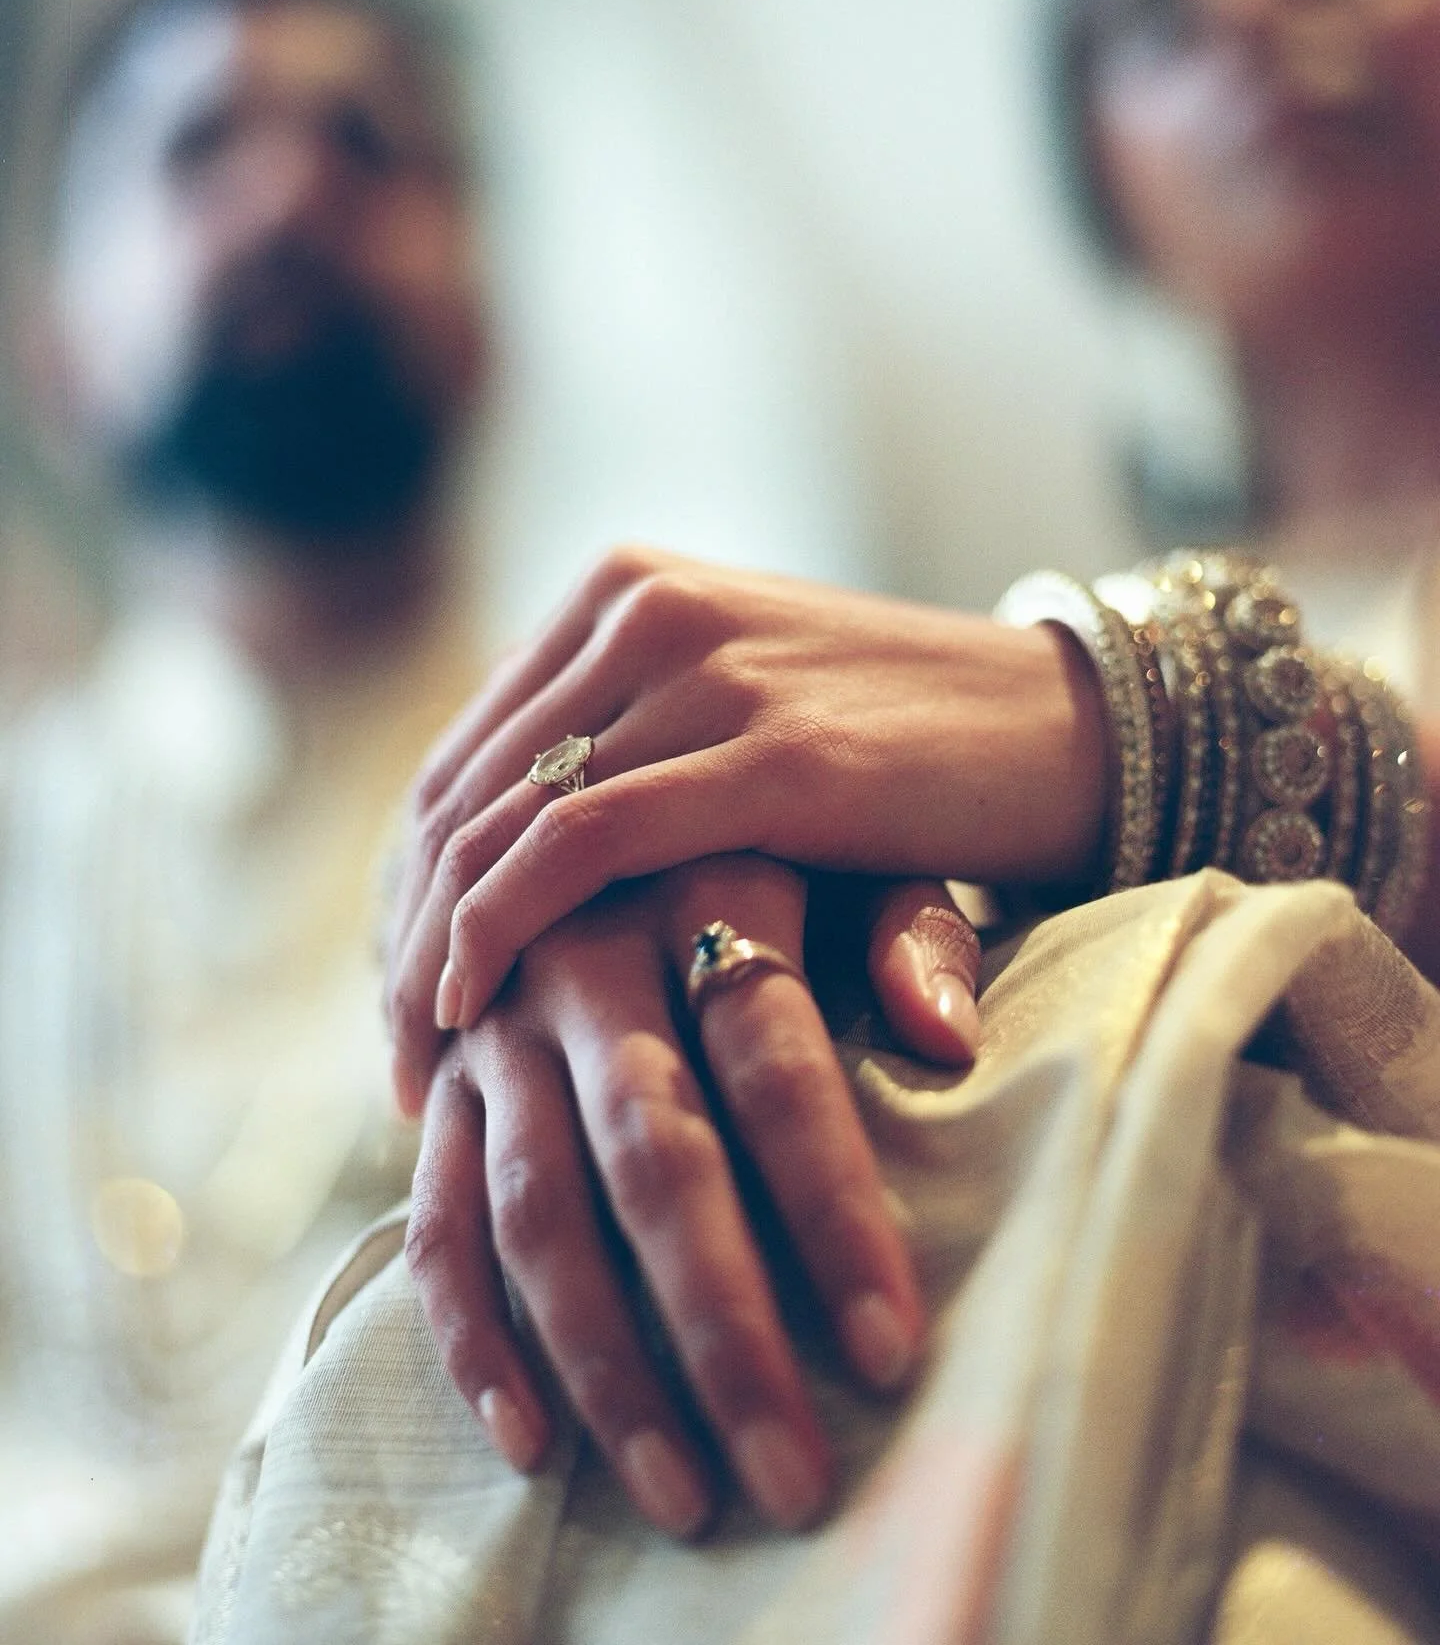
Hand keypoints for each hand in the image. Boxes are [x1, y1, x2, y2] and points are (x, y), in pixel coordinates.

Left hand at [386, 548, 1104, 1110]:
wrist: (1071, 729)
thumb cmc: (899, 752)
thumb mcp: (740, 726)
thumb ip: (623, 754)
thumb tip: (508, 850)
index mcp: (624, 591)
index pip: (465, 750)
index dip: (411, 877)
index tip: (401, 984)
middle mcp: (645, 607)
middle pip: (462, 791)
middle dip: (407, 932)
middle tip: (394, 1049)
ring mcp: (706, 669)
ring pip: (500, 820)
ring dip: (435, 951)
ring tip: (417, 1057)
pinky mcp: (768, 752)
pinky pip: (579, 842)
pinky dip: (501, 928)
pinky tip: (471, 1007)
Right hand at [405, 853, 979, 1536]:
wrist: (575, 801)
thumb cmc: (761, 852)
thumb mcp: (846, 853)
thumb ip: (909, 932)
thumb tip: (952, 1044)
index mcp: (705, 891)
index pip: (775, 1067)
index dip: (830, 1207)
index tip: (890, 1350)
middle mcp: (586, 956)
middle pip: (654, 1157)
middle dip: (721, 1327)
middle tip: (791, 1477)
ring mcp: (498, 1023)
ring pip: (537, 1209)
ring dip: (603, 1363)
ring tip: (685, 1498)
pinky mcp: (440, 1082)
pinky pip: (434, 1219)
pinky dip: (471, 1335)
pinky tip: (532, 1441)